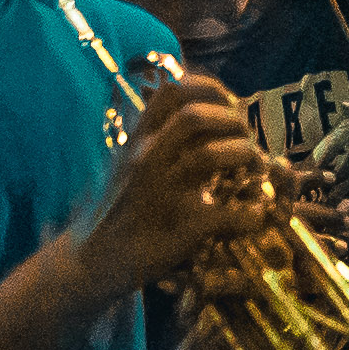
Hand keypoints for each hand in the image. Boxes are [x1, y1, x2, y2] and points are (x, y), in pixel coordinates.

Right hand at [86, 76, 276, 295]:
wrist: (93, 260)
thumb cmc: (120, 209)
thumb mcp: (130, 163)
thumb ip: (159, 140)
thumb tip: (202, 118)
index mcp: (138, 140)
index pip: (171, 92)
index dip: (209, 88)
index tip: (230, 102)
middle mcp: (147, 159)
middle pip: (192, 116)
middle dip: (230, 120)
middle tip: (245, 137)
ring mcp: (162, 192)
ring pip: (207, 156)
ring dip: (241, 154)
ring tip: (252, 164)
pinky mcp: (181, 228)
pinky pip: (225, 214)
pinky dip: (249, 214)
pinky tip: (255, 216)